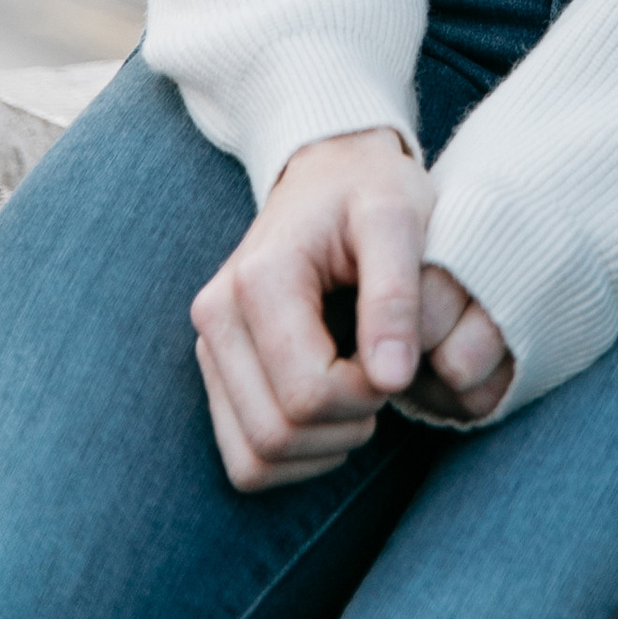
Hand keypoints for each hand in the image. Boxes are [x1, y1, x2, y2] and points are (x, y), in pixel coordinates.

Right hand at [188, 128, 514, 488]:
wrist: (330, 168)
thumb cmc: (369, 189)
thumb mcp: (398, 219)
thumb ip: (396, 295)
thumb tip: (391, 380)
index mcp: (259, 280)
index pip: (307, 393)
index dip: (365, 396)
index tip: (398, 360)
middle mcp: (216, 317)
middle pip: (275, 435)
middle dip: (346, 427)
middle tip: (384, 380)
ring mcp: (208, 346)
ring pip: (253, 460)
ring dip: (320, 450)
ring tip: (361, 395)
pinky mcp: (215, 368)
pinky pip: (244, 456)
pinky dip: (294, 456)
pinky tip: (334, 412)